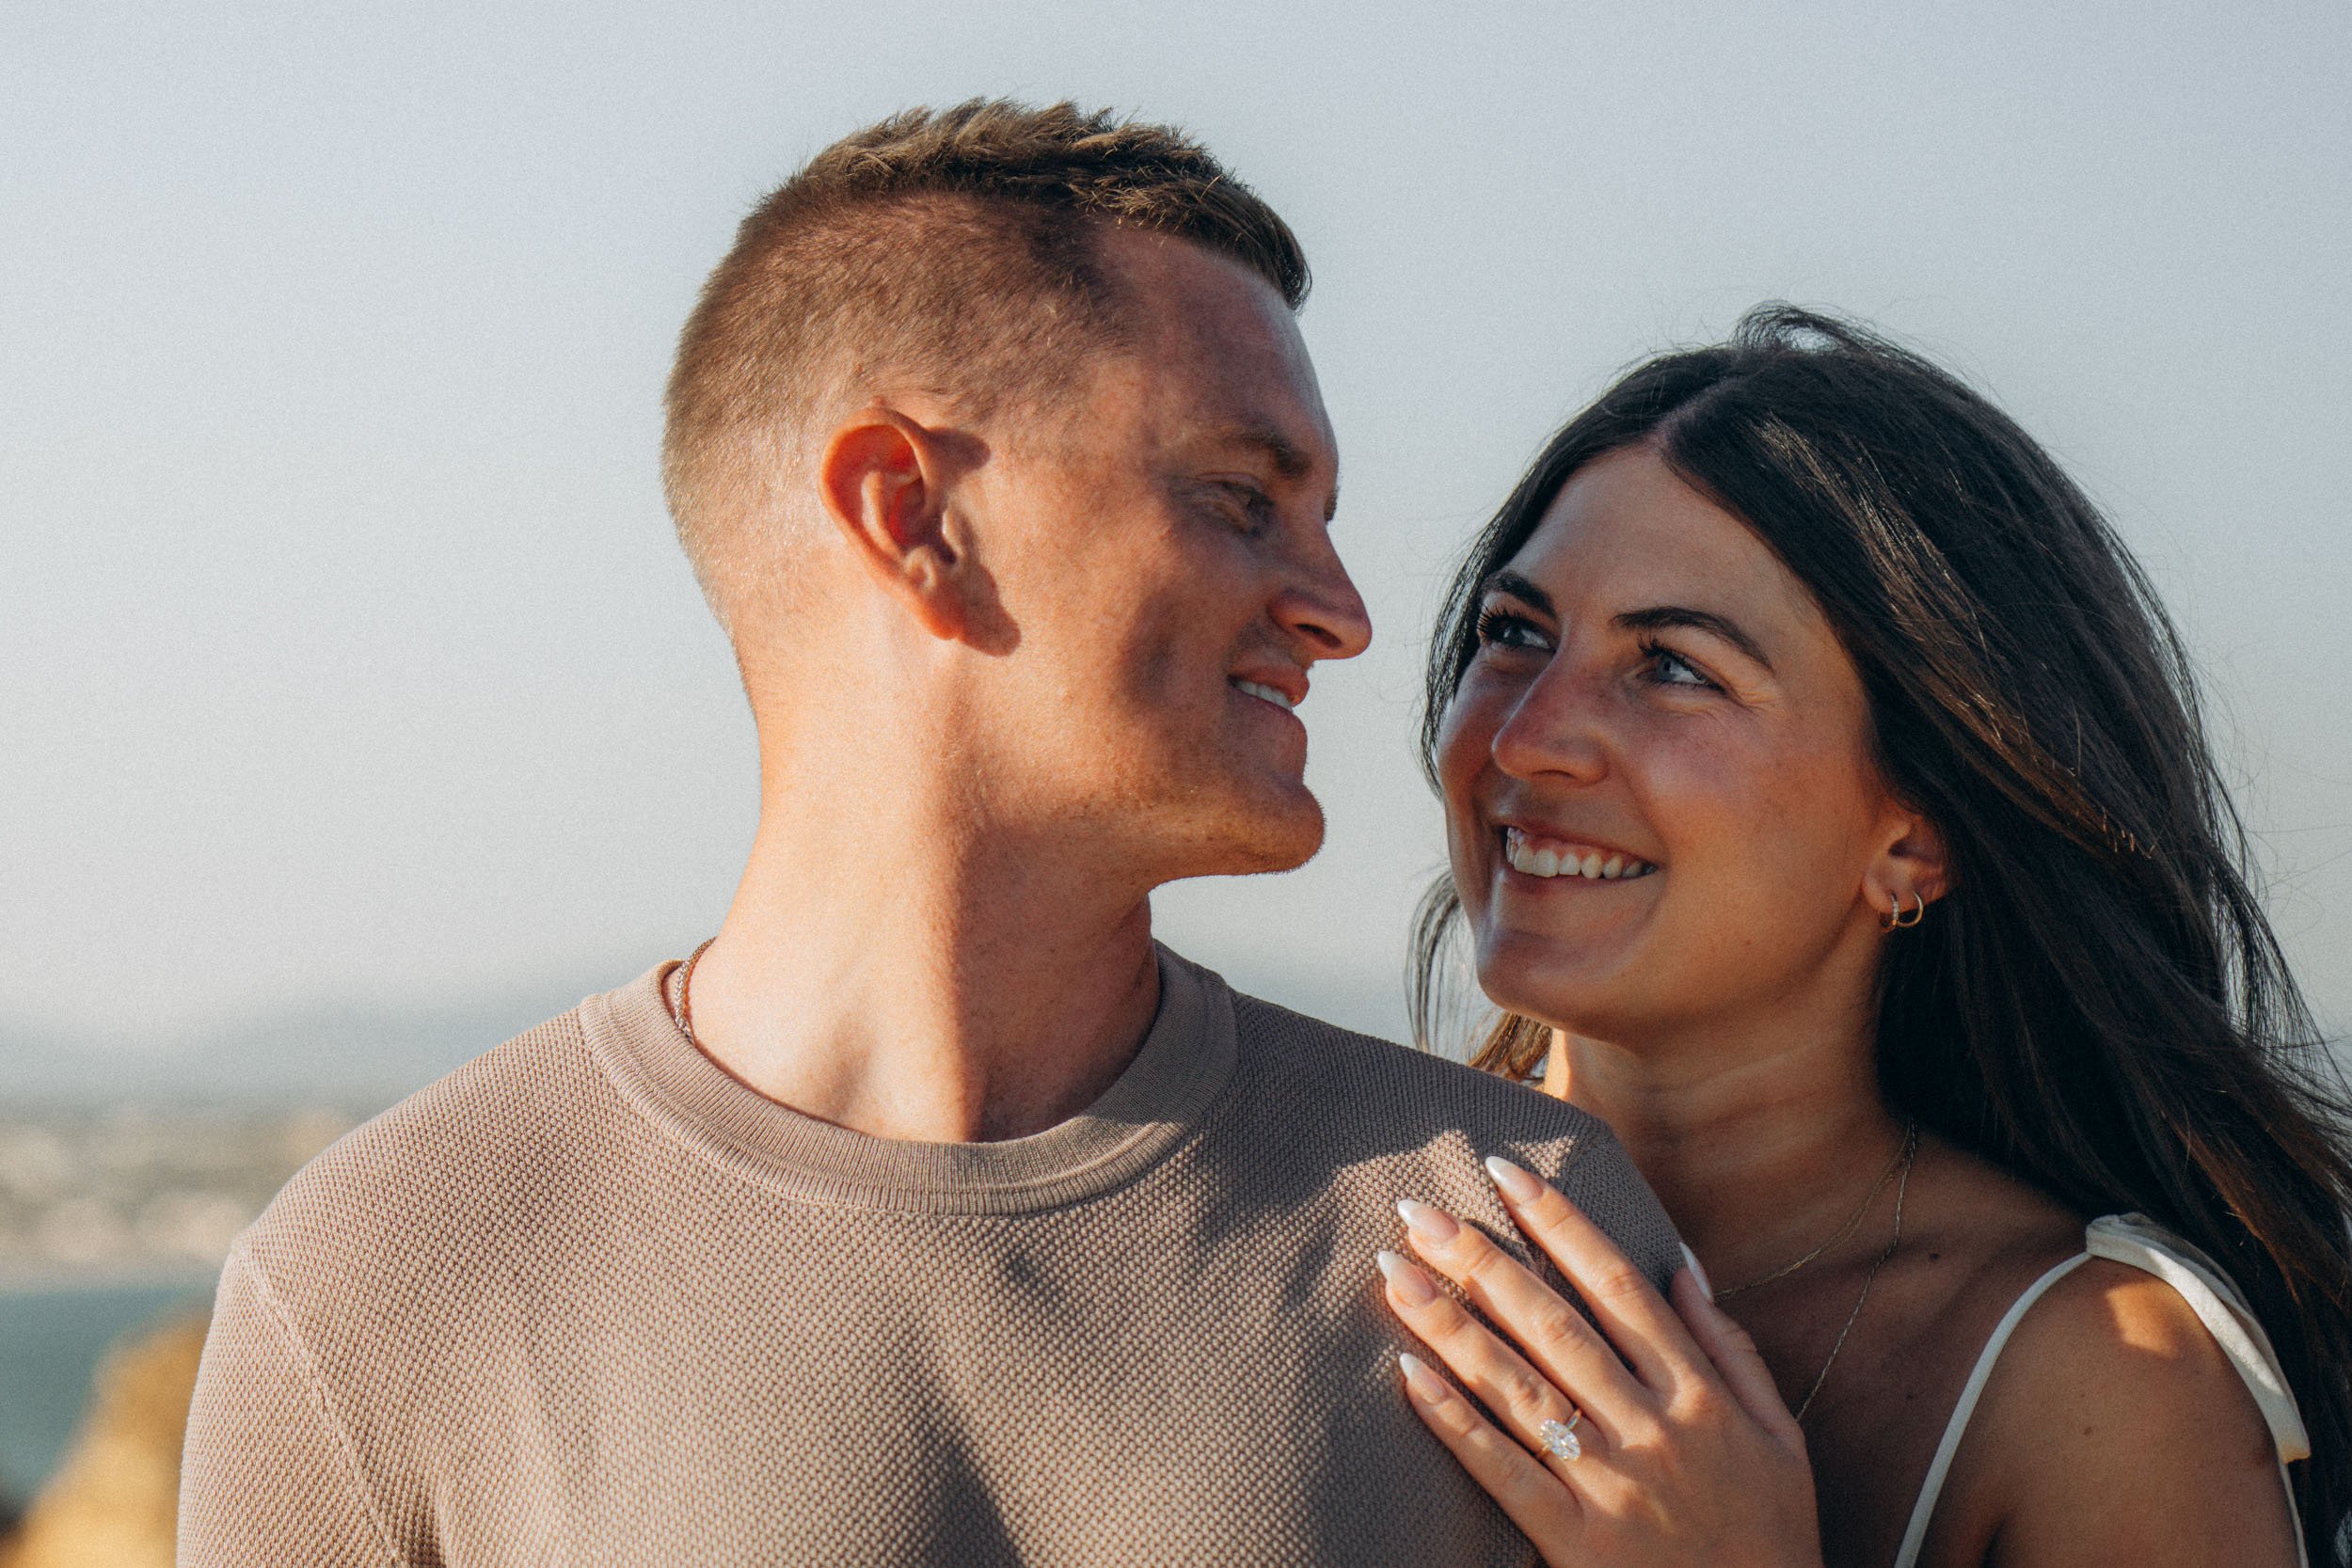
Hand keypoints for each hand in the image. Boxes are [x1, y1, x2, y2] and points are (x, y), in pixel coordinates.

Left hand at [1379, 1156, 1821, 1567]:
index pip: (1618, 1286)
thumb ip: (1734, 1352)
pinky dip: (1456, 1421)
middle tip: (1421, 1209)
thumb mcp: (1783, 1439)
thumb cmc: (1769, 1539)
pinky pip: (1505, 1473)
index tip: (1506, 1173)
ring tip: (1396, 1271)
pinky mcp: (1575, 1544)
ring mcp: (1611, 1486)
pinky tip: (1409, 1373)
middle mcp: (1652, 1429)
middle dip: (1484, 1259)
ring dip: (1452, 1324)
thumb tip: (1683, 1268)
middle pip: (1554, 1325)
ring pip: (1521, 1387)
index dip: (1559, 1223)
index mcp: (1698, 1396)